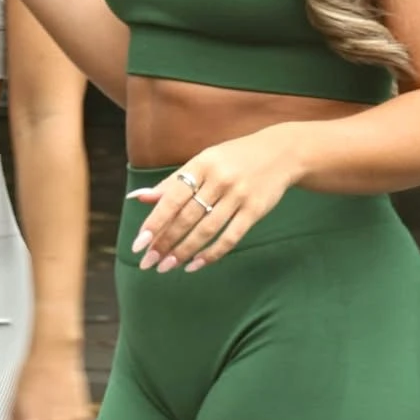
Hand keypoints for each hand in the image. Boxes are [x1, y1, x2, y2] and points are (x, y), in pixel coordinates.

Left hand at [128, 124, 298, 272]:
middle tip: (149, 262)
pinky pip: (231, 237)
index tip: (139, 243)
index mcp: (201, 164)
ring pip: (206, 230)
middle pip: (187, 217)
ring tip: (167, 266)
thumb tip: (138, 197)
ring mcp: (239, 195)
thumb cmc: (232, 159)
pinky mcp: (255, 210)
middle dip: (165, 242)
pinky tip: (196, 264)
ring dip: (184, 251)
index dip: (155, 222)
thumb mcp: (202, 162)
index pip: (173, 198)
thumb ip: (171, 183)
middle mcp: (219, 179)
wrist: (280, 152)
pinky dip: (212, 253)